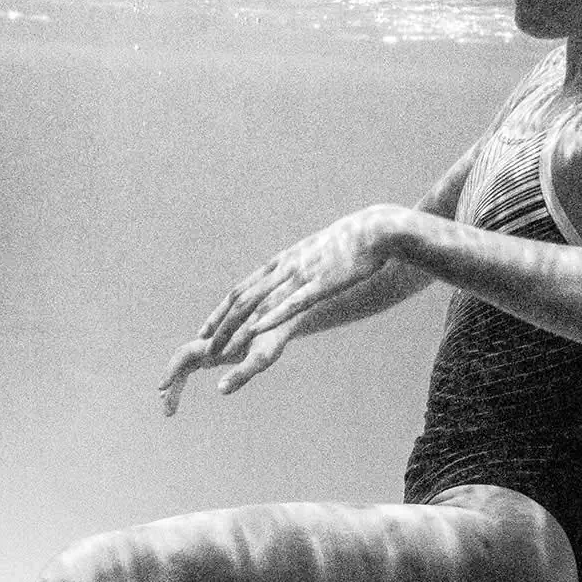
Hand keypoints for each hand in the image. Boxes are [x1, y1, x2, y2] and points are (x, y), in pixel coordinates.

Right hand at [158, 322, 295, 415]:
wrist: (284, 315)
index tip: (161, 391)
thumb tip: (221, 390)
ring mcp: (214, 342)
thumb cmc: (276, 337)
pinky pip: (198, 359)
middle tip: (168, 412)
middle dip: (173, 385)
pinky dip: (189, 373)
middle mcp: (210, 340)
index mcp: (214, 341)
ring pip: (189, 361)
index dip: (171, 372)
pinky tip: (186, 386)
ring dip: (178, 381)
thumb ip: (242, 373)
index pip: (183, 356)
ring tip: (171, 405)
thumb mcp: (262, 357)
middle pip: (182, 362)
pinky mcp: (221, 344)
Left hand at [197, 206, 393, 380]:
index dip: (222, 310)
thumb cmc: (352, 243)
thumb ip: (304, 266)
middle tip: (206, 347)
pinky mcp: (322, 284)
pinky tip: (257, 331)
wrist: (374, 230)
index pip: (243, 288)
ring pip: (262, 304)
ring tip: (223, 350)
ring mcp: (302, 276)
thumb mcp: (320, 253)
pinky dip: (272, 316)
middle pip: (244, 299)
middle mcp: (285, 268)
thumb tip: (295, 276)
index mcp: (283, 262)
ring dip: (240, 328)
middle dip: (222, 324)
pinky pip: (293, 302)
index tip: (207, 329)